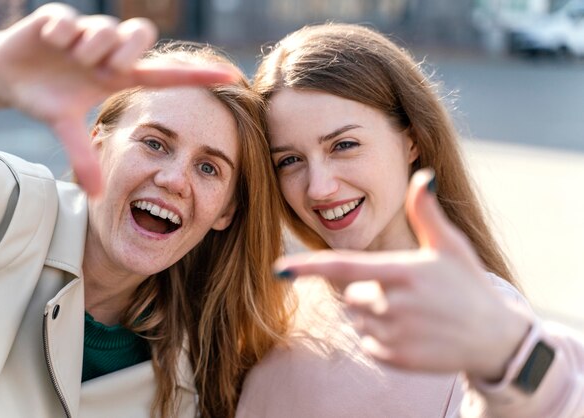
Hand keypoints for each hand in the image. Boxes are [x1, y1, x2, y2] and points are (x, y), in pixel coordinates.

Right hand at [0, 3, 236, 194]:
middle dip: (124, 53)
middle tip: (101, 70)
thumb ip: (84, 155)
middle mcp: (109, 52)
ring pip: (106, 29)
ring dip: (88, 49)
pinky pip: (70, 21)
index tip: (231, 76)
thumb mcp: (65, 126)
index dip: (197, 76)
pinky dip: (60, 34)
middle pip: (140, 35)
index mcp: (118, 77)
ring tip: (70, 59)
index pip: (165, 75)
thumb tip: (96, 195)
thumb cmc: (47, 98)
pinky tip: (51, 43)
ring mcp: (86, 32)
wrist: (7, 75)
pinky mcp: (59, 19)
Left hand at [275, 169, 530, 380]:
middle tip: (403, 290)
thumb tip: (422, 175)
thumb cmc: (469, 286)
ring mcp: (394, 335)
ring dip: (371, 313)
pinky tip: (409, 331)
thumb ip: (427, 213)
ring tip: (409, 310)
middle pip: (350, 294)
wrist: (493, 339)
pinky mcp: (394, 359)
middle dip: (366, 289)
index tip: (278, 268)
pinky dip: (379, 336)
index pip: (343, 268)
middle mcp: (393, 305)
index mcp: (402, 272)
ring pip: (356, 319)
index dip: (308, 267)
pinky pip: (366, 342)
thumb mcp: (451, 246)